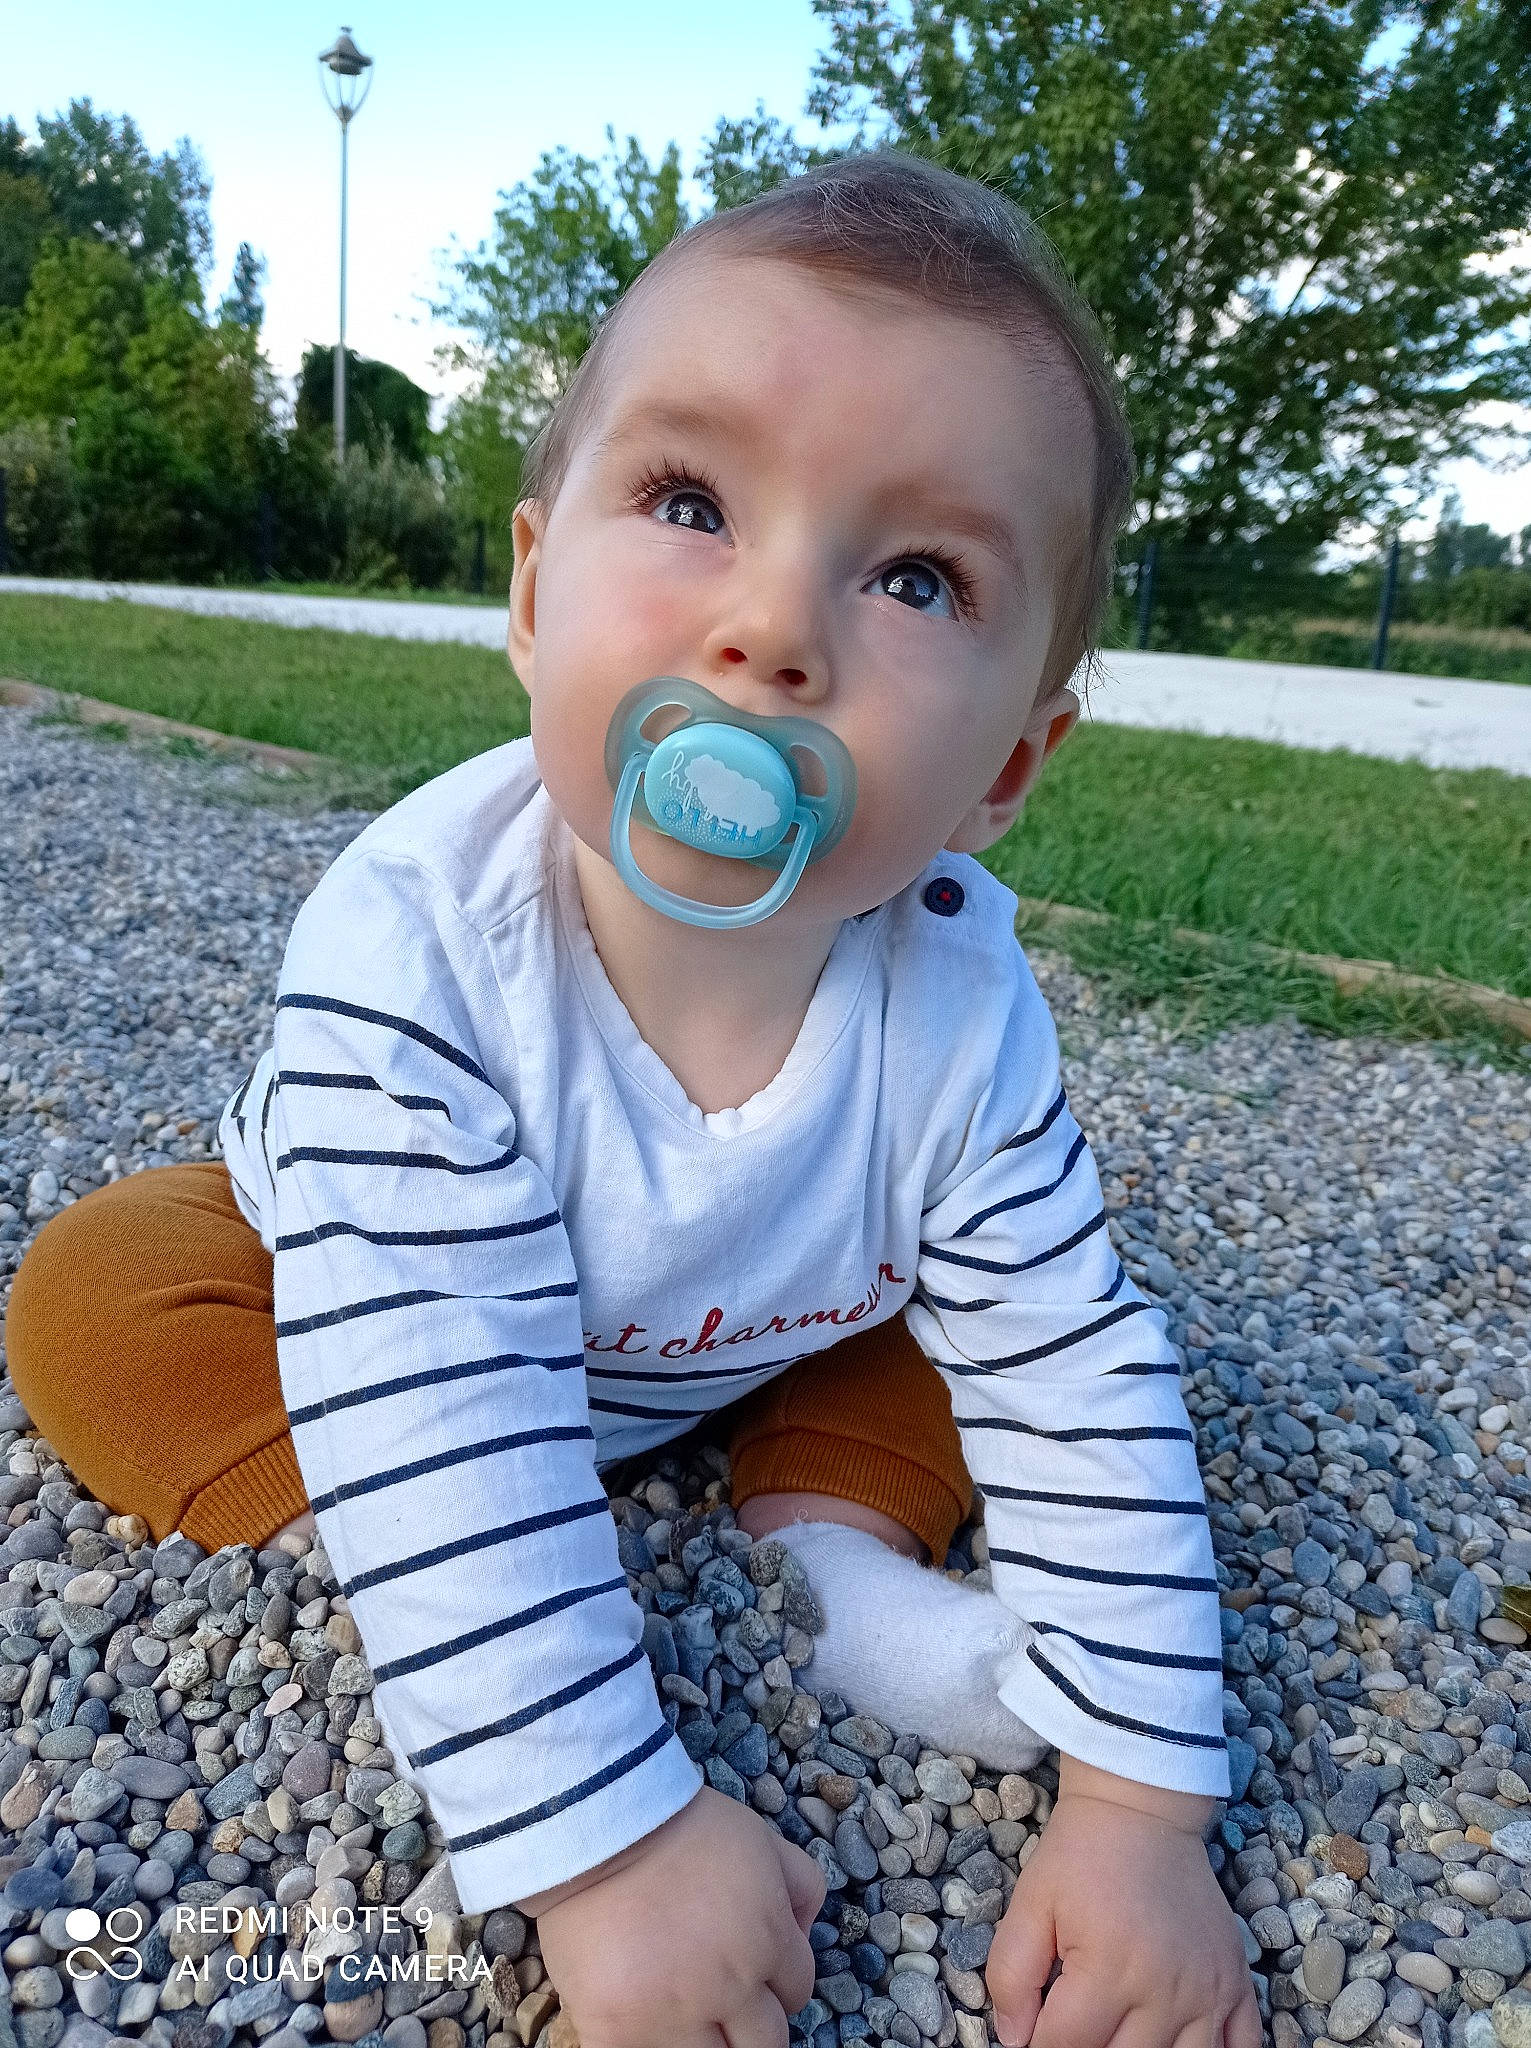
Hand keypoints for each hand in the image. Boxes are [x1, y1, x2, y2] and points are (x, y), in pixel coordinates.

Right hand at [527, 1786, 826, 2047]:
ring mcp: (674, 2017)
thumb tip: (806, 1929)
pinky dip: (649, 2046)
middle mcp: (730, 1988)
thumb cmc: (679, 1827)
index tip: (753, 1974)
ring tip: (684, 2013)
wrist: (598, 1828)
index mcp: (768, 1942)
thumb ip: (801, 1883)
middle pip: (766, 2044)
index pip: (798, 1992)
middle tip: (722, 2002)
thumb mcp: (760, 1837)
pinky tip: (643, 2021)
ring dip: (707, 2042)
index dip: (777, 1982)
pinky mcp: (618, 2034)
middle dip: (751, 2024)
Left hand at [985, 1787, 1261, 2047]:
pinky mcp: (1236, 1983)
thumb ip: (1011, 1975)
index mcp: (1111, 1967)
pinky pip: (1243, 2047)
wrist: (1141, 1808)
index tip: (1033, 2032)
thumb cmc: (1082, 1855)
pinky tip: (1182, 2043)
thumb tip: (1016, 2038)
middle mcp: (1167, 1989)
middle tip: (1078, 2024)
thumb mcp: (1029, 1903)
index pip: (1067, 2045)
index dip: (1040, 2046)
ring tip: (1121, 2032)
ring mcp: (1210, 1990)